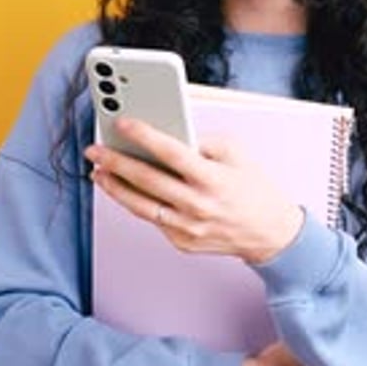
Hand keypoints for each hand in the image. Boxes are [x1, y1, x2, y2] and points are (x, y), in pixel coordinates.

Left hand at [85, 118, 303, 263]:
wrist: (270, 234)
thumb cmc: (254, 189)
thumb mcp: (236, 154)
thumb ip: (202, 142)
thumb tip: (166, 134)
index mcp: (212, 178)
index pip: (171, 152)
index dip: (144, 135)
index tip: (122, 123)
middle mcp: (197, 204)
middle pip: (146, 180)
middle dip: (115, 162)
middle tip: (95, 149)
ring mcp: (187, 227)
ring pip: (140, 205)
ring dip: (115, 187)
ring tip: (99, 171)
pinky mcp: (182, 242)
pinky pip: (154, 219)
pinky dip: (138, 202)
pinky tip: (126, 189)